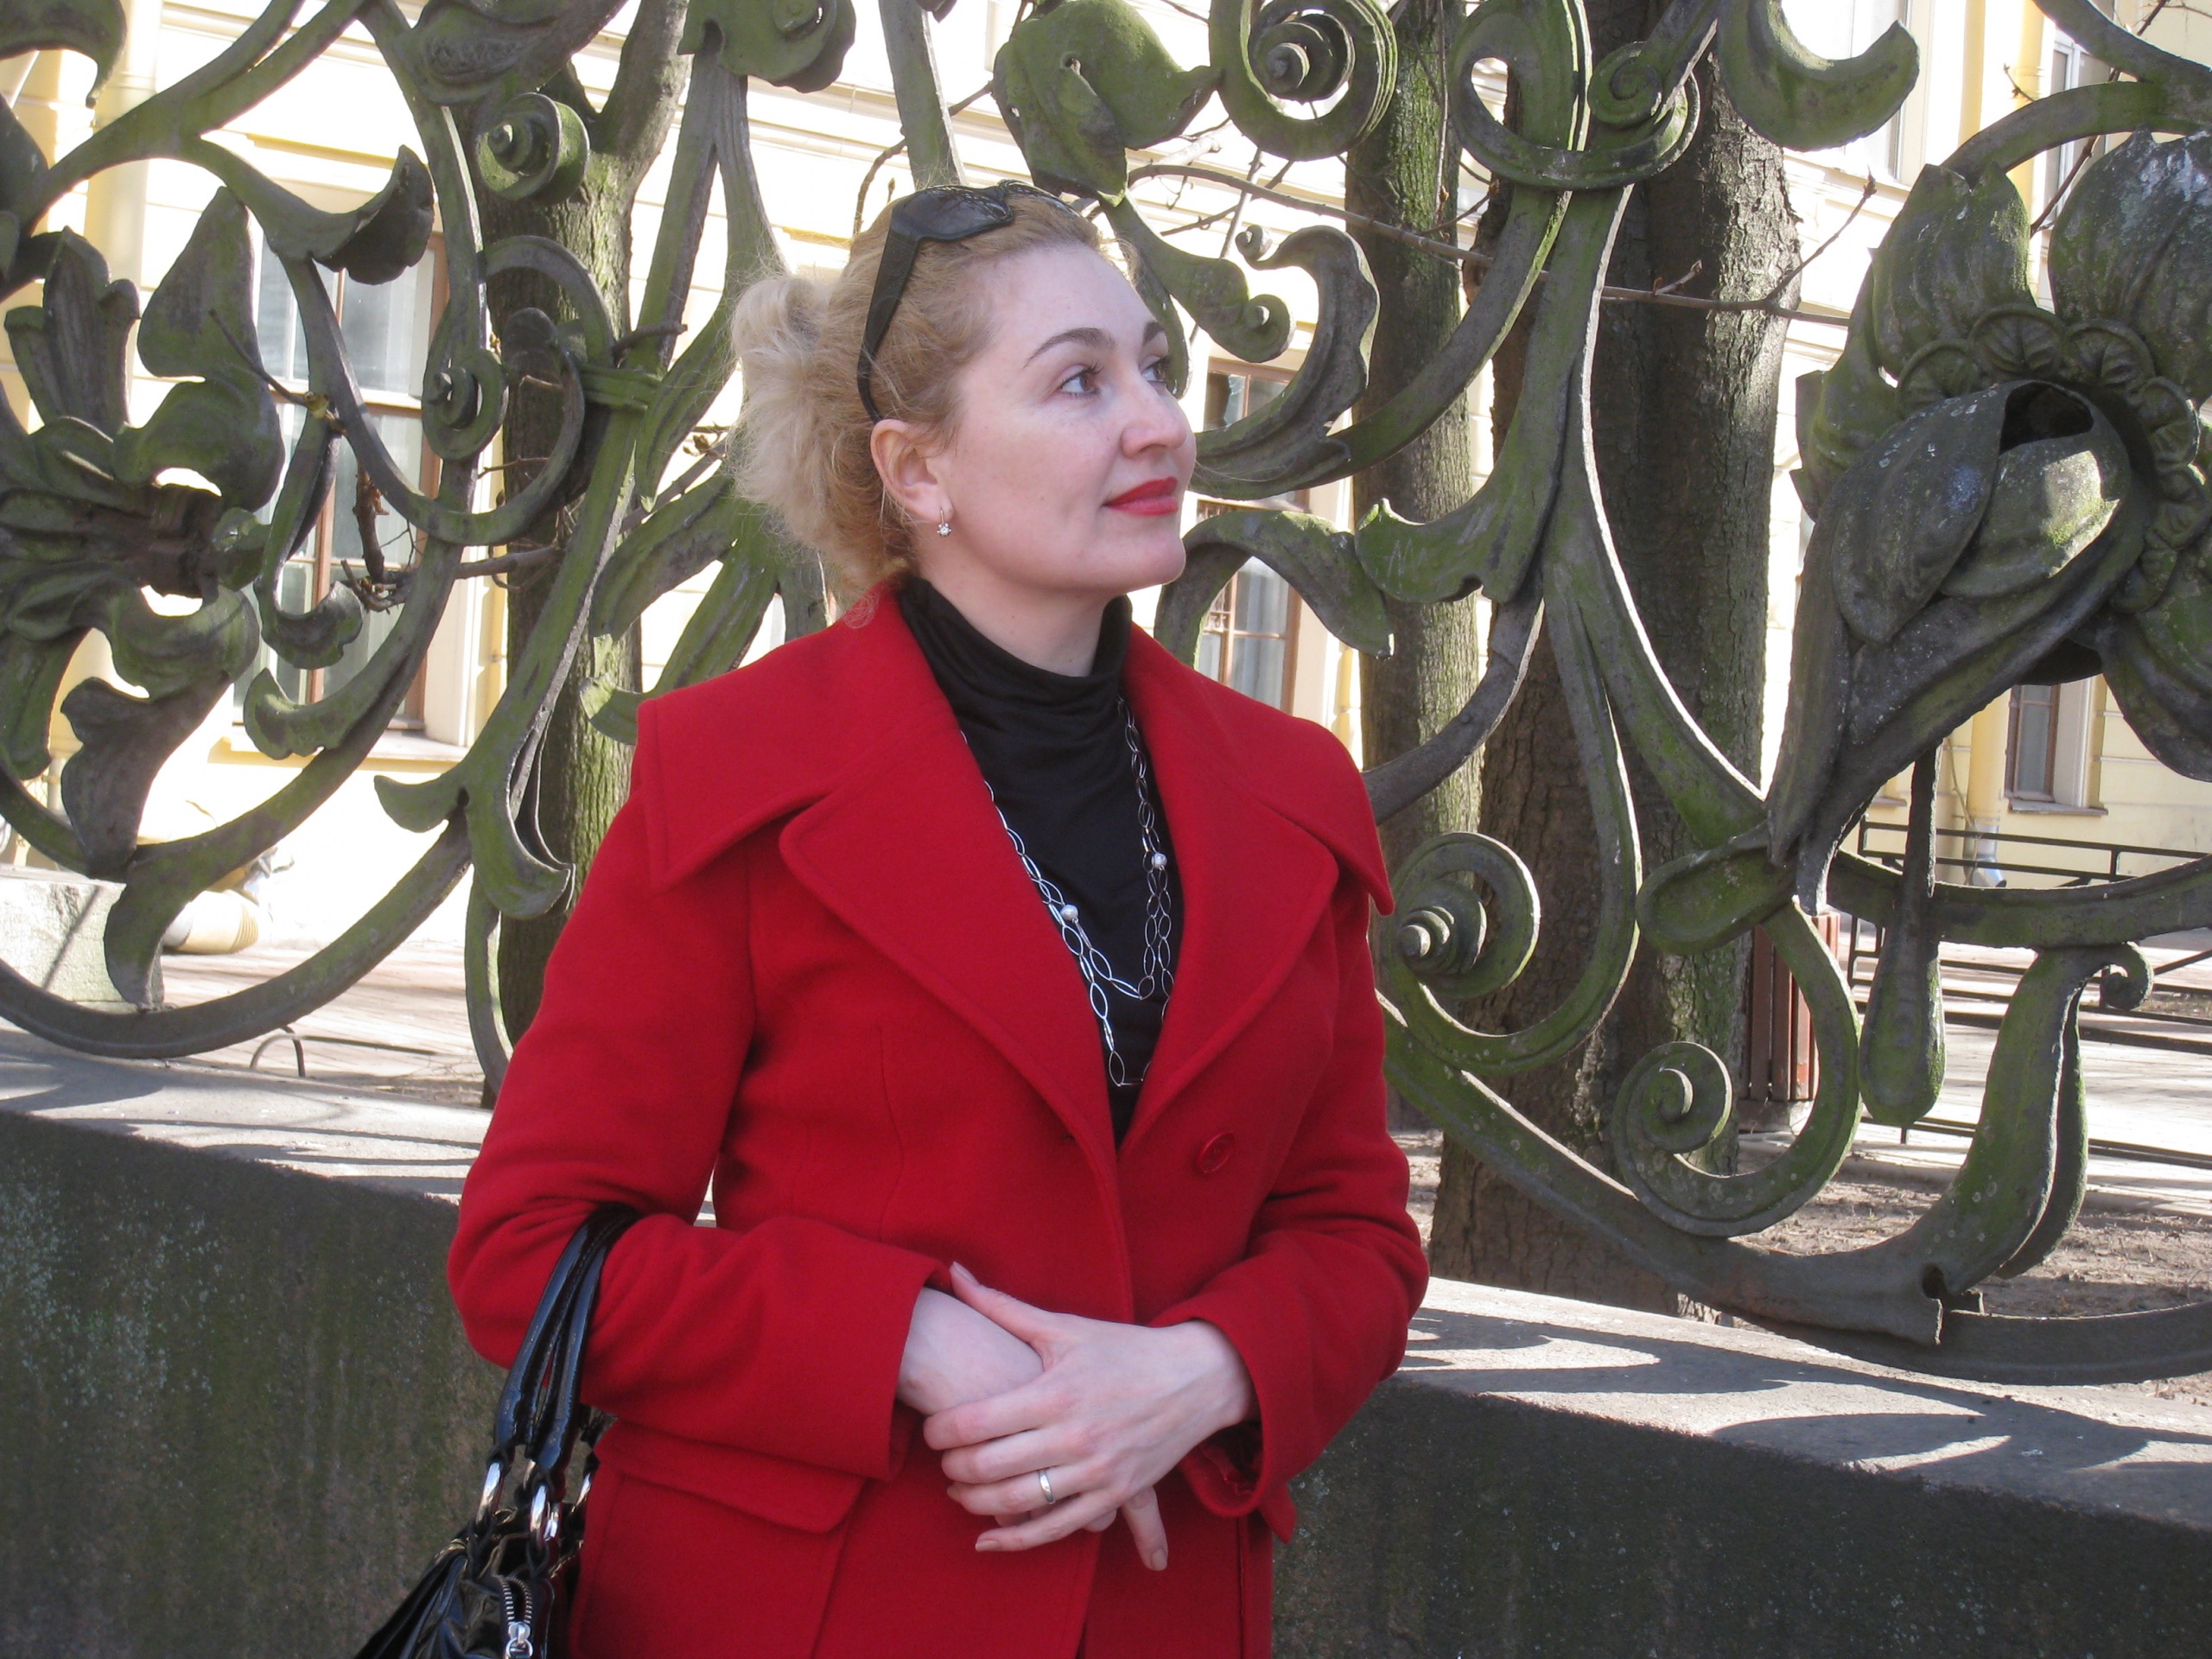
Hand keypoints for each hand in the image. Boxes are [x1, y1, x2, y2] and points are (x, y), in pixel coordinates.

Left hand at [922, 1263, 1254, 1568]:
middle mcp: (1073, 1436)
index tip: (930, 1431)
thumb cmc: (1125, 1350)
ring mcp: (1096, 1471)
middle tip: (942, 1462)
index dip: (940, 1433)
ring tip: (959, 1491)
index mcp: (1055, 1392)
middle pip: (989, 1467)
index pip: (977, 1422)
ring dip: (975, 1503)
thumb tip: (955, 1274)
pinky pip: (1056, 1529)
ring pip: (1017, 1502)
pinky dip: (1017, 1540)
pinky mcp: (1114, 1496)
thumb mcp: (1065, 1328)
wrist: (1195, 1379)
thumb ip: (1004, 1308)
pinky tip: (989, 1539)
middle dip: (953, 1469)